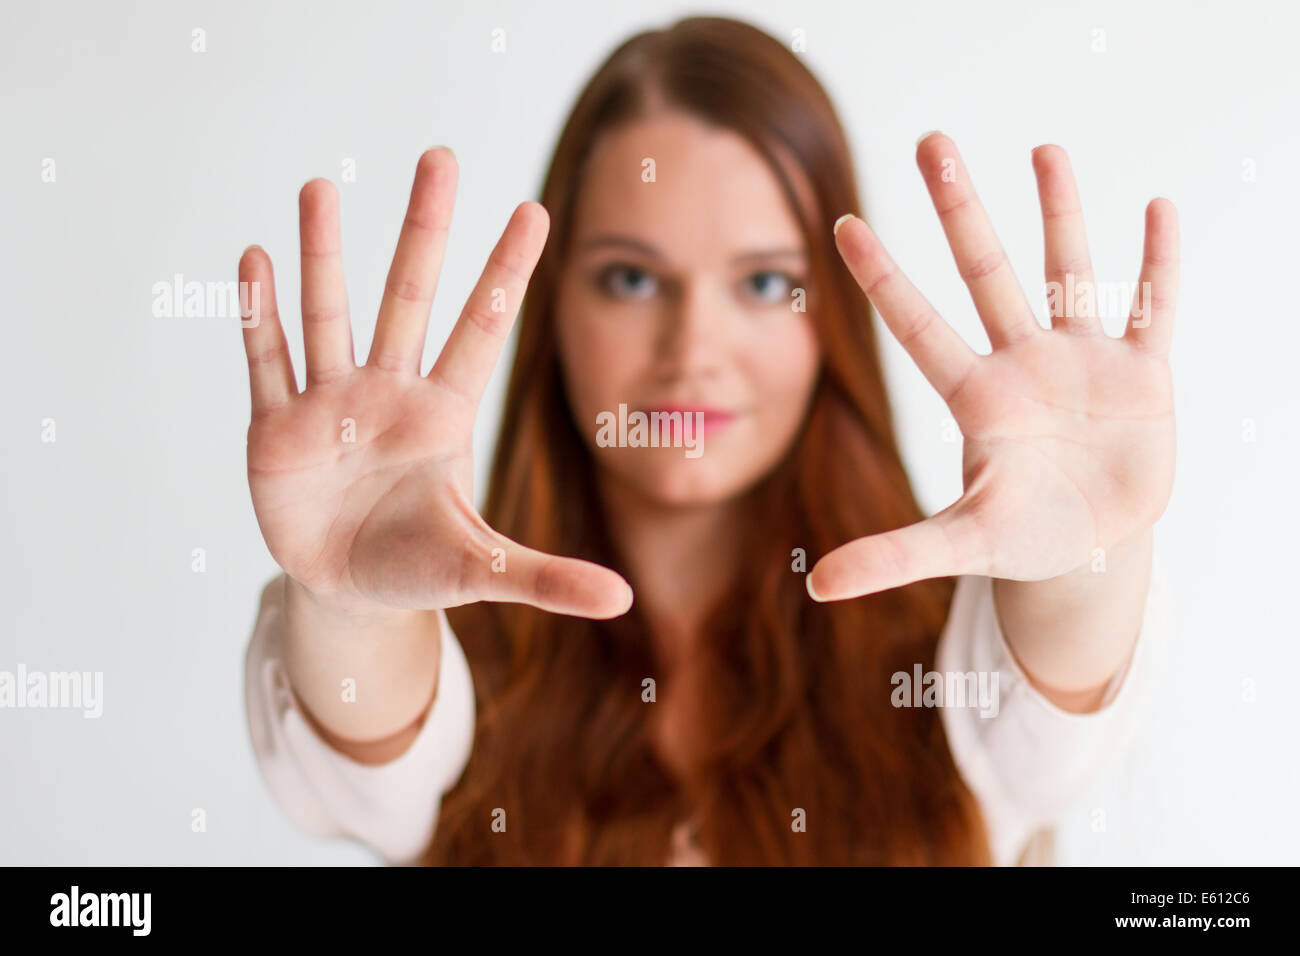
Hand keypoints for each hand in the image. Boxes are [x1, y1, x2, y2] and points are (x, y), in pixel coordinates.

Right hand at [238, 149, 631, 617]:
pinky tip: (256, 260)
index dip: (507, 273)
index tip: (535, 210)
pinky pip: (268, 363)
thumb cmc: (419, 565)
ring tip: (322, 188)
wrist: (346, 589)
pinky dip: (259, 317)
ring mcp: (331, 405)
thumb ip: (548, 578)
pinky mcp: (277, 432)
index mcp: (444, 415)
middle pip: (410, 297)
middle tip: (441, 158)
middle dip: (425, 232)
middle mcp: (390, 393)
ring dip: (325, 255)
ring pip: (329, 315)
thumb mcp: (484, 571)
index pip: (484, 328)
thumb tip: (625, 601)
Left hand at [808, 134, 1177, 600]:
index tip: (841, 224)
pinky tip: (1159, 210)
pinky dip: (1157, 266)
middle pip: (985, 273)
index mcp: (976, 398)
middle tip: (933, 143)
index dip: (883, 277)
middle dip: (961, 211)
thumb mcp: (962, 543)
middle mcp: (1021, 364)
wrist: (1090, 544)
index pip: (917, 324)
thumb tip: (818, 590)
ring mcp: (1081, 362)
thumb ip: (895, 555)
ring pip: (1066, 272)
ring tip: (1043, 149)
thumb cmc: (1020, 536)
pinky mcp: (1142, 375)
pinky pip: (1151, 309)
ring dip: (1059, 214)